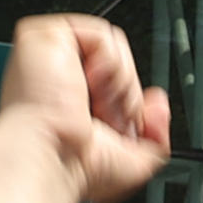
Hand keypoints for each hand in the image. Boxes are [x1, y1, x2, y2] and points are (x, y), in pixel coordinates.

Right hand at [0, 13, 167, 202]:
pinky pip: (101, 34)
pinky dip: (110, 63)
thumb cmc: (80, 168)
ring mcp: (50, 55)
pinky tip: (92, 84)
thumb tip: (159, 104)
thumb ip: (158, 134)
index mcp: (70, 98)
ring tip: (101, 105)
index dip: (130, 99)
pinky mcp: (43, 37)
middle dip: (128, 94)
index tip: (125, 126)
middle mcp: (58, 75)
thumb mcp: (136, 161)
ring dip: (121, 81)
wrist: (53, 160)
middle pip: (118, 59)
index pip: (116, 78)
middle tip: (111, 119)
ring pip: (114, 44)